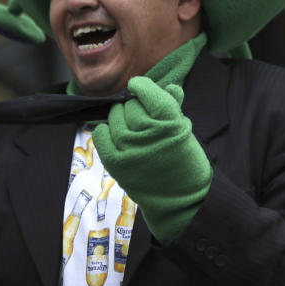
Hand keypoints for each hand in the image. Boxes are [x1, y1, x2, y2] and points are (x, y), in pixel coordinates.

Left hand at [92, 76, 211, 244]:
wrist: (181, 199)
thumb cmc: (183, 160)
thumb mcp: (184, 130)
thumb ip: (174, 107)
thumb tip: (170, 86)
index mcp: (169, 120)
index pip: (145, 90)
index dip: (140, 86)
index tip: (138, 87)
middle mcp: (148, 131)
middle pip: (130, 105)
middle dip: (134, 107)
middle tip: (141, 119)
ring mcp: (130, 147)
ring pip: (114, 117)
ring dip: (120, 119)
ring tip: (131, 131)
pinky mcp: (116, 162)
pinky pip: (101, 134)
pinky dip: (105, 132)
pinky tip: (115, 137)